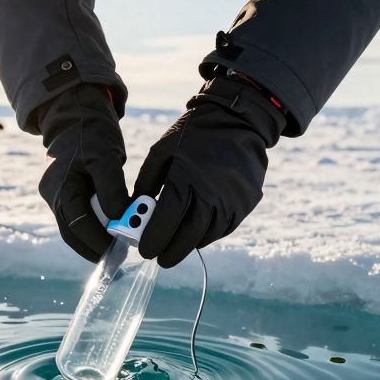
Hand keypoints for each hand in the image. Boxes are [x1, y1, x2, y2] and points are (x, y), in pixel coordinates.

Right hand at [37, 84, 130, 261]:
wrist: (76, 113)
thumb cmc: (92, 132)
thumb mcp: (106, 156)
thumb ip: (111, 189)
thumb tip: (119, 219)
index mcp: (60, 186)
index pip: (76, 225)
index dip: (97, 241)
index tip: (119, 251)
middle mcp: (53, 194)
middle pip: (71, 233)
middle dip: (94, 248)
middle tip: (118, 259)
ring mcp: (56, 195)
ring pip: (73, 227)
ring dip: (94, 239)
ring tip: (117, 249)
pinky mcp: (65, 193)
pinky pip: (78, 217)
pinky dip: (93, 226)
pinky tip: (111, 231)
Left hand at [133, 75, 285, 266]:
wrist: (239, 120)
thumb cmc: (194, 134)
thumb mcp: (162, 150)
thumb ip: (146, 181)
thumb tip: (133, 210)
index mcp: (187, 176)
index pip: (169, 216)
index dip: (155, 237)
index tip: (144, 251)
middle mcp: (214, 191)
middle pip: (190, 233)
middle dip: (171, 250)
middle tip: (159, 259)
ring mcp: (234, 199)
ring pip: (208, 234)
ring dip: (189, 245)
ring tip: (174, 248)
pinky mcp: (246, 202)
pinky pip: (224, 228)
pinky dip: (207, 236)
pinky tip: (195, 235)